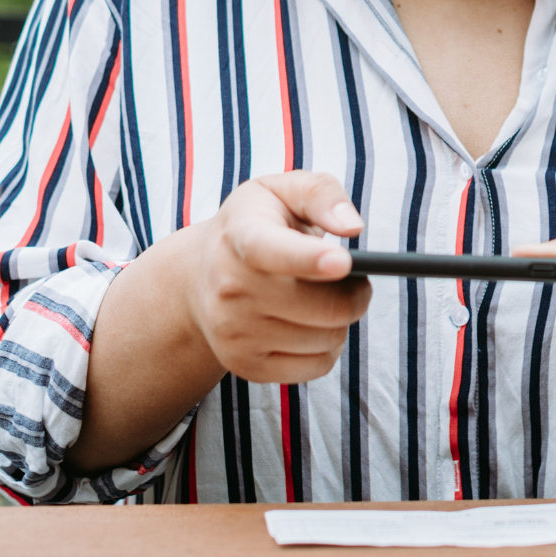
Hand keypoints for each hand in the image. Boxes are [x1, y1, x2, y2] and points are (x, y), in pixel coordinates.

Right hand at [186, 171, 371, 383]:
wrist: (199, 276)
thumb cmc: (254, 225)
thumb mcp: (281, 190)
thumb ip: (321, 194)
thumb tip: (352, 226)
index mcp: (241, 237)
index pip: (273, 251)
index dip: (310, 259)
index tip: (343, 262)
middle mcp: (230, 289)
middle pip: (325, 307)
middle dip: (356, 293)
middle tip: (355, 278)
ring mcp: (234, 333)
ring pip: (328, 339)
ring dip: (342, 320)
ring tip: (327, 297)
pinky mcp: (246, 366)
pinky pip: (318, 366)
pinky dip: (329, 346)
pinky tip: (313, 324)